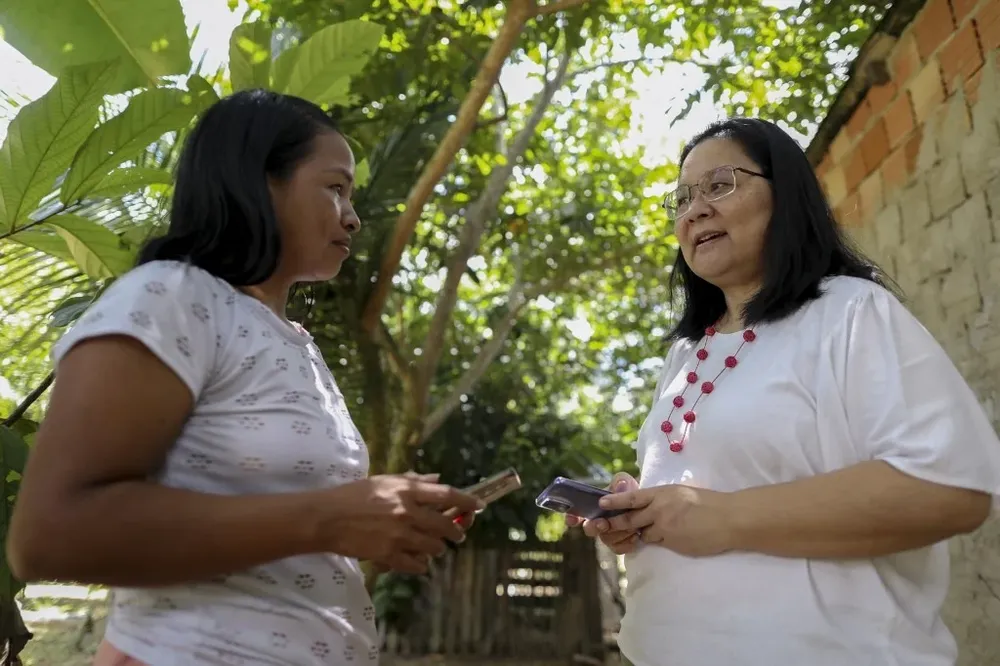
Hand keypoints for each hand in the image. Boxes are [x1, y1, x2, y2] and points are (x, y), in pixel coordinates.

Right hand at [322, 473, 483, 574]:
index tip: (479, 505)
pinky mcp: (388, 555)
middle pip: (445, 526)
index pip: (447, 495)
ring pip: (434, 548)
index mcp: (407, 490)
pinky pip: (416, 565)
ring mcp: (399, 536)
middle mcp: (407, 512)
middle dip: (456, 532)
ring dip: (437, 548)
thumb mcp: (383, 481)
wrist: (327, 518)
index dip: (467, 500)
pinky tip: (418, 562)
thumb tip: (436, 479)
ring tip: (434, 548)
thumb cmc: (353, 495)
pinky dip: (420, 564)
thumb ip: (412, 481)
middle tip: (457, 535)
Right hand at [566, 473, 641, 554]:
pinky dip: (627, 543)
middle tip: (603, 524)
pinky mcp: (620, 545)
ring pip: (606, 539)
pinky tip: (636, 536)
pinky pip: (618, 549)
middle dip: (594, 527)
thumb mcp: (626, 483)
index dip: (572, 517)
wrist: (648, 506)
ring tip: (633, 526)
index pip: (577, 513)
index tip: (572, 520)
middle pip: (589, 529)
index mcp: (595, 506)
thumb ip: (621, 482)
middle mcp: (598, 522)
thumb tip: (620, 486)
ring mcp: (609, 535)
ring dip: (618, 533)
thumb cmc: (632, 492)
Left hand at [597, 483, 734, 556]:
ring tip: (656, 531)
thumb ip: (663, 500)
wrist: (729, 518)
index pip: (632, 497)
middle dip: (615, 524)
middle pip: (629, 518)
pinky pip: (658, 542)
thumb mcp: (682, 494)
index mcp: (662, 492)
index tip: (600, 503)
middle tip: (600, 526)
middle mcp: (659, 508)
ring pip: (642, 533)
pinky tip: (674, 537)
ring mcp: (664, 526)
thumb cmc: (709, 504)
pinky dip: (659, 541)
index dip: (615, 501)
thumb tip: (650, 506)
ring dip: (643, 534)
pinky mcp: (671, 541)